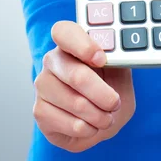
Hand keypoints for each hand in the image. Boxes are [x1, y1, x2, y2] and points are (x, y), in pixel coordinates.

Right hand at [33, 21, 135, 152]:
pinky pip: (70, 124)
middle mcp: (52, 60)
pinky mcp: (40, 111)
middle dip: (103, 94)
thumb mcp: (120, 70)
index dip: (83, 46)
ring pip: (76, 103)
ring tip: (107, 117)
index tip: (102, 60)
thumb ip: (117, 59)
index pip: (64, 32)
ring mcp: (43, 84)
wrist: (103, 119)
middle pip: (77, 76)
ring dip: (99, 116)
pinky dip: (89, 129)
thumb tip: (116, 55)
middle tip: (115, 103)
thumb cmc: (110, 88)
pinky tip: (91, 125)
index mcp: (71, 42)